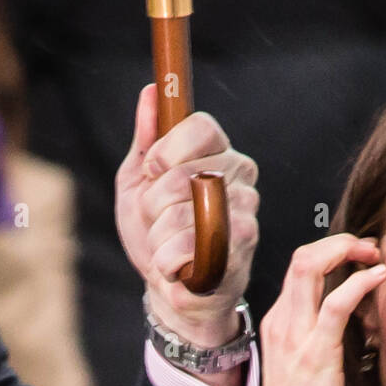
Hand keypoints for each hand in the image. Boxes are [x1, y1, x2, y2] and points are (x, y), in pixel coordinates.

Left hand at [115, 83, 258, 346]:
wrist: (169, 292)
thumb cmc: (156, 235)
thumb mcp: (139, 183)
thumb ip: (147, 140)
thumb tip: (151, 92)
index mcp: (219, 155)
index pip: (202, 128)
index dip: (168, 149)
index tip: (152, 170)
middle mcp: (241, 181)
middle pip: (184, 173)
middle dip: (154, 203)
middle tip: (159, 221)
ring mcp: (246, 217)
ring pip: (183, 213)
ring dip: (159, 236)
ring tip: (168, 247)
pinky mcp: (242, 253)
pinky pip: (190, 246)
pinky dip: (168, 259)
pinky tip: (177, 267)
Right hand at [256, 233, 385, 385]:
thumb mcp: (308, 369)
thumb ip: (321, 340)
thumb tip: (353, 323)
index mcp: (279, 325)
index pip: (299, 270)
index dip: (329, 253)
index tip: (359, 257)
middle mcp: (282, 323)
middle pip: (301, 257)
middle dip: (338, 242)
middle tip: (369, 247)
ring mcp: (295, 336)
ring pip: (310, 266)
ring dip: (346, 251)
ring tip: (375, 253)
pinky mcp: (315, 353)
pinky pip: (335, 303)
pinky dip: (358, 282)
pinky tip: (378, 277)